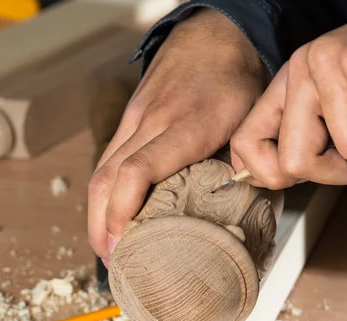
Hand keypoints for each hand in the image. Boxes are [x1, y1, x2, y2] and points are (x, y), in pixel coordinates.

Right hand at [88, 9, 265, 264]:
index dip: (123, 210)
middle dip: (101, 225)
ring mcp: (134, 119)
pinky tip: (112, 211)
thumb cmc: (234, 80)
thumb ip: (240, 168)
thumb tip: (236, 214)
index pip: (137, 170)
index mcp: (185, 126)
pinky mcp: (129, 119)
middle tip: (112, 260)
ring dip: (98, 213)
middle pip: (106, 177)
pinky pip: (108, 159)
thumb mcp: (248, 123)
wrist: (213, 36)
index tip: (123, 244)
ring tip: (109, 246)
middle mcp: (150, 123)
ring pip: (101, 169)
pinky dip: (105, 192)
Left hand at [230, 0, 346, 188]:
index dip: (269, 174)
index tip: (303, 172)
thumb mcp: (341, 111)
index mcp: (289, 83)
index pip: (245, 142)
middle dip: (337, 168)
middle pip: (293, 162)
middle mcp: (302, 69)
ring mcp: (328, 62)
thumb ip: (310, 139)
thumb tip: (274, 178)